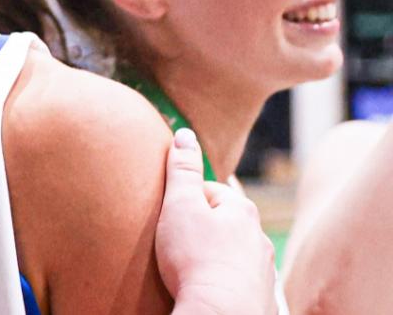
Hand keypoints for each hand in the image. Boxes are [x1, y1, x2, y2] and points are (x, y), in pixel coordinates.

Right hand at [157, 128, 275, 314]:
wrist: (219, 312)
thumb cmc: (195, 258)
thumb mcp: (180, 205)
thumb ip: (182, 168)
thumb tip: (184, 134)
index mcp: (241, 210)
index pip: (210, 192)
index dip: (185, 201)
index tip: (169, 216)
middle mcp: (259, 237)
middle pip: (225, 223)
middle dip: (203, 228)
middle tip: (176, 242)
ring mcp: (263, 270)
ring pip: (234, 253)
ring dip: (215, 256)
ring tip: (191, 268)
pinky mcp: (261, 298)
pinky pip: (239, 281)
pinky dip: (225, 281)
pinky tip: (209, 287)